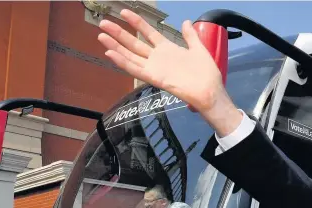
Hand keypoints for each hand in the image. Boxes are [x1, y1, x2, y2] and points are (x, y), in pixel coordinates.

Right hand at [97, 9, 241, 135]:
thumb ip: (190, 36)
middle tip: (103, 23)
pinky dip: (123, 63)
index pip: (148, 33)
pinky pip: (136, 70)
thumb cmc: (206, 73)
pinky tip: (111, 54)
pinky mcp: (155, 79)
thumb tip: (186, 22)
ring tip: (101, 36)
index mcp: (167, 49)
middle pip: (134, 43)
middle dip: (118, 33)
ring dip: (116, 47)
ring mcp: (155, 68)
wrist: (210, 91)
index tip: (124, 12)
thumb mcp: (198, 49)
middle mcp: (158, 58)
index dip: (136, 22)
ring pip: (131, 56)